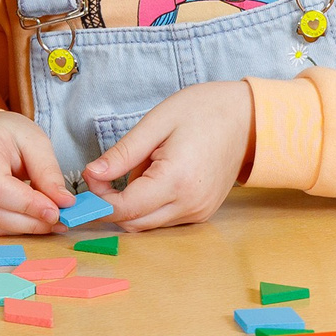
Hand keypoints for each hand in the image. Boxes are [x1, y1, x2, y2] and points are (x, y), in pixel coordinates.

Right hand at [0, 112, 73, 234]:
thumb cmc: (9, 133)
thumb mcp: (35, 143)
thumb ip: (48, 173)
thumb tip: (64, 204)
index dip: (27, 205)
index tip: (56, 211)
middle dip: (30, 221)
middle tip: (58, 220)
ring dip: (23, 228)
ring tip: (48, 221)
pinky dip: (11, 227)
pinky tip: (30, 221)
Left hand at [85, 81, 254, 230]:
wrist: (247, 118)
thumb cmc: (202, 111)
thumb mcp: (156, 124)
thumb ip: (122, 154)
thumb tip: (91, 175)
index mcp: (177, 181)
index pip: (125, 209)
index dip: (99, 199)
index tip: (88, 179)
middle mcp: (190, 205)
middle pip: (133, 223)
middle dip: (110, 204)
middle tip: (103, 173)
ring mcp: (199, 212)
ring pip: (147, 224)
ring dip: (131, 205)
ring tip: (139, 167)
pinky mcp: (202, 212)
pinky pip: (164, 219)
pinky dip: (149, 205)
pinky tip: (155, 176)